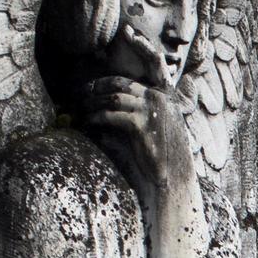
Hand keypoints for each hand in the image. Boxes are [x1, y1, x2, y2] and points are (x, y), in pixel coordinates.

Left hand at [79, 72, 194, 198]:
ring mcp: (151, 111)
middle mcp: (157, 99)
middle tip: (81, 95)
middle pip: (119, 84)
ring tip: (82, 108)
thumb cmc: (163, 154)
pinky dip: (98, 117)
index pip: (127, 82)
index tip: (90, 88)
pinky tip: (89, 121)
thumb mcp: (153, 126)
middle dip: (97, 88)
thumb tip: (106, 107)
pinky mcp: (142, 126)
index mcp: (161, 97)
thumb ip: (137, 113)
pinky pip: (112, 115)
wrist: (175, 174)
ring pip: (114, 98)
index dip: (105, 83)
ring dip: (95, 103)